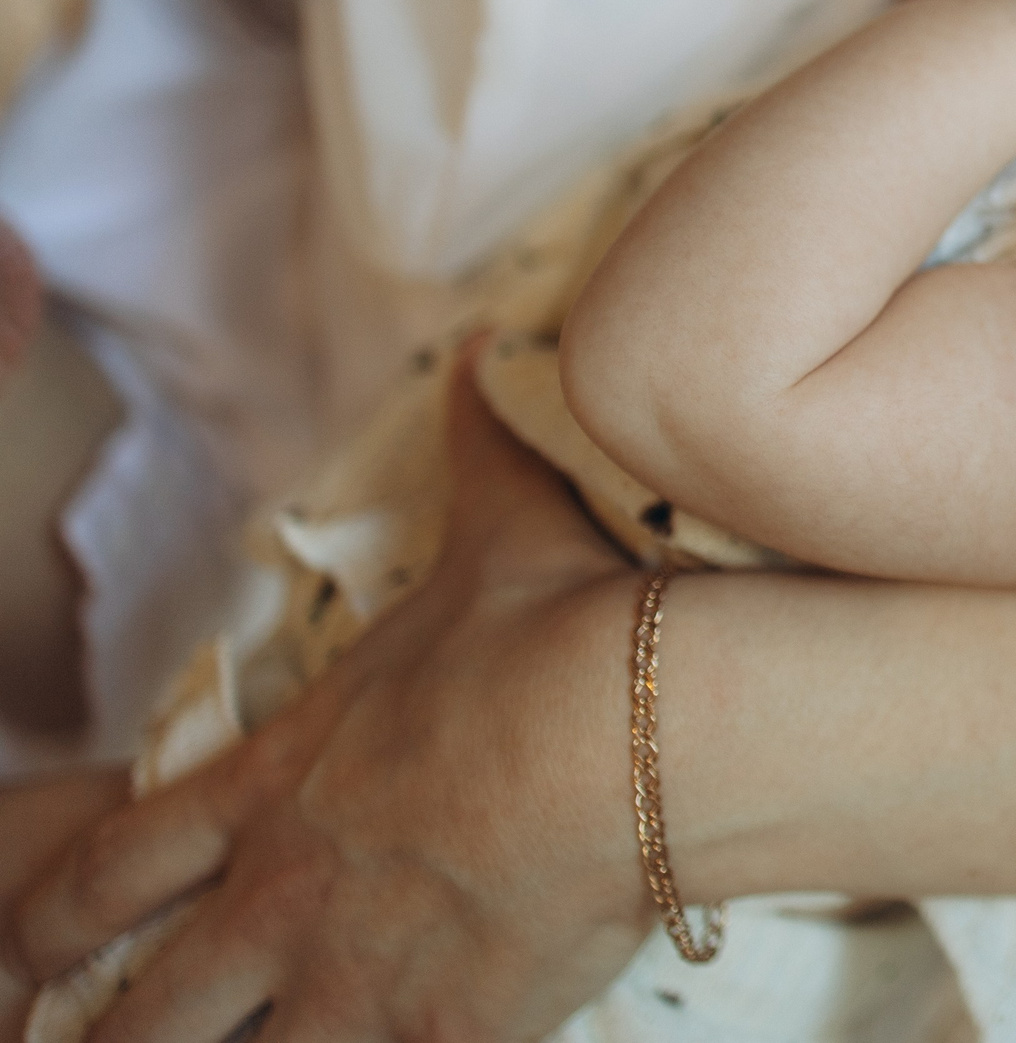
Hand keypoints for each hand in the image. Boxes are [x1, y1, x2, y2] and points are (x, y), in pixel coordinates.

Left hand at [2, 349, 650, 1042]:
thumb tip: (475, 355)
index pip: (119, 862)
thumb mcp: (504, 531)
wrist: (641, 731)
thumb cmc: (558, 633)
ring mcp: (354, 978)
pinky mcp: (439, 1037)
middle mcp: (288, 894)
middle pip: (143, 1010)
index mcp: (283, 781)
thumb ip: (477, 454)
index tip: (28, 944)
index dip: (56, 914)